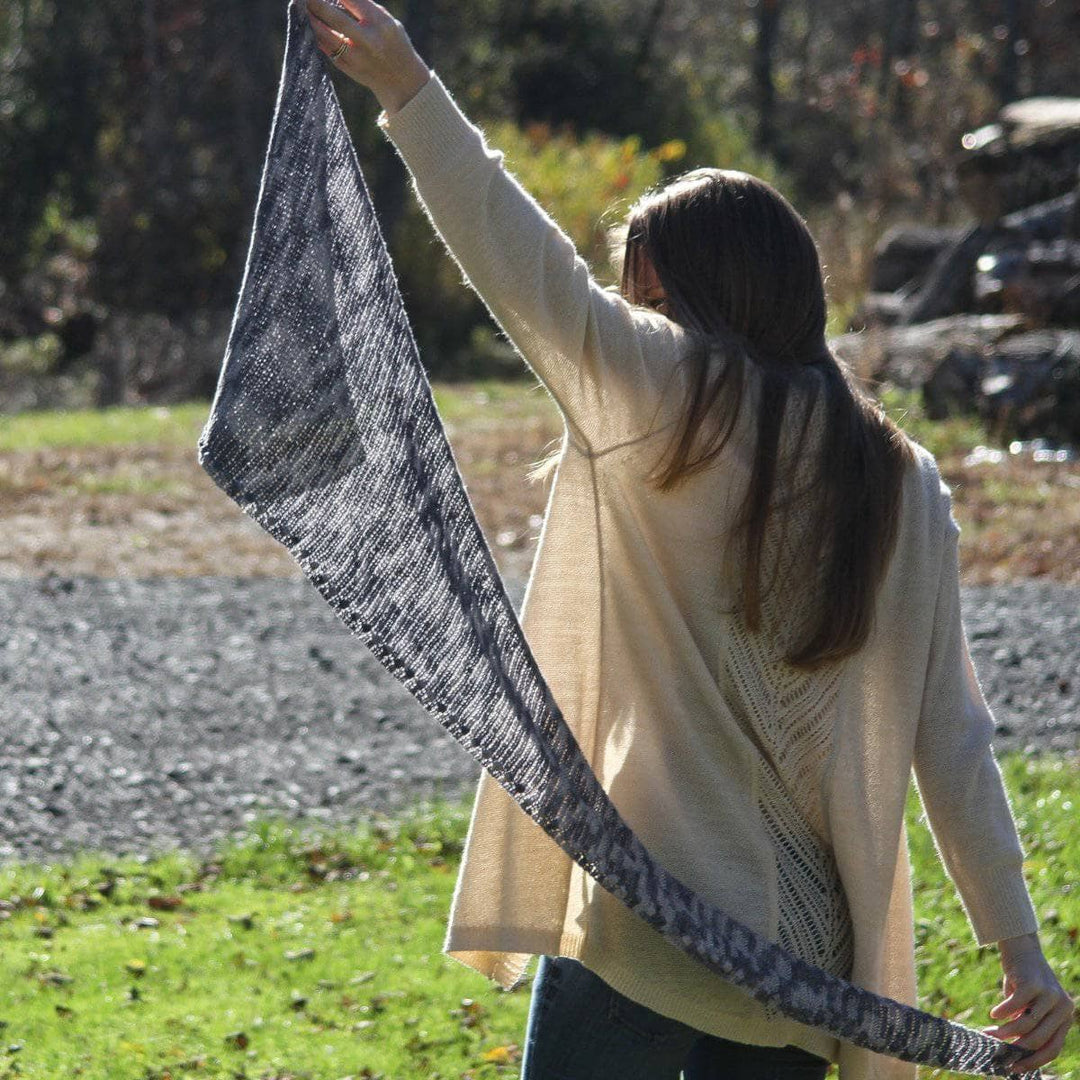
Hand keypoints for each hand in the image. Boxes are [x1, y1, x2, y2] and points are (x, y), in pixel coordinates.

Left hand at [305, 0, 430, 115]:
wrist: (402, 81)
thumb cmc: (394, 44)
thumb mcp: (390, 23)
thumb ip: (367, 10)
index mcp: (382, 25)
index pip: (353, 1)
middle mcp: (369, 41)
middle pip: (336, 19)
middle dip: (317, 4)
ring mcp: (357, 58)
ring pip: (327, 37)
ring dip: (313, 21)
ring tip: (304, 10)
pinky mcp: (349, 69)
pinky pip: (328, 50)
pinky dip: (319, 37)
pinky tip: (313, 27)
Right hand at [981, 946, 1075, 1073]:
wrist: (1022, 948)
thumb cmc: (1023, 980)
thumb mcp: (1030, 1006)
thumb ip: (1029, 1025)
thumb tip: (1015, 1052)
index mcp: (1065, 1017)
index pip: (1052, 1049)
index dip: (1033, 1061)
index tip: (1014, 1068)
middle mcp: (1063, 1008)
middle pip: (1037, 1039)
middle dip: (1013, 1047)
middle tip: (995, 1047)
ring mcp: (1050, 996)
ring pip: (1025, 1025)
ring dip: (1004, 1032)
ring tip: (989, 1031)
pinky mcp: (1033, 984)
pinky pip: (1015, 1006)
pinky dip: (1002, 1012)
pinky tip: (993, 1014)